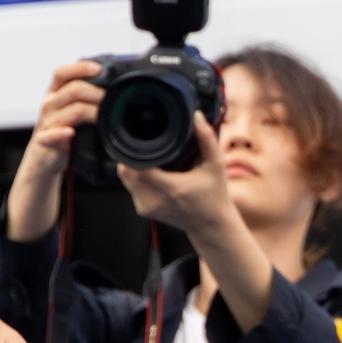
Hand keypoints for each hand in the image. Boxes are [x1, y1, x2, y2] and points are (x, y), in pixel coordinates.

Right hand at [4, 61, 104, 241]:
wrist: (44, 160)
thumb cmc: (61, 132)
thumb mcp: (71, 110)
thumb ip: (85, 97)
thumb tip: (114, 86)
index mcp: (54, 93)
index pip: (62, 72)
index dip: (80, 67)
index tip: (99, 69)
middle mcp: (49, 105)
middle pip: (71, 89)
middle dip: (96, 92)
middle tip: (112, 99)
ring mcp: (46, 123)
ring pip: (68, 109)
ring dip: (90, 111)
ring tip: (104, 115)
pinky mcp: (45, 141)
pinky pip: (51, 135)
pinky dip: (61, 132)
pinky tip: (71, 133)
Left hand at [115, 115, 240, 239]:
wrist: (211, 226)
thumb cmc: (215, 196)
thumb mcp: (216, 165)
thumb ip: (207, 138)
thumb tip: (197, 116)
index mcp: (172, 188)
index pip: (138, 168)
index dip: (133, 151)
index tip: (139, 137)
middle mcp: (156, 200)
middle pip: (126, 172)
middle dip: (130, 155)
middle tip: (141, 143)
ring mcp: (147, 207)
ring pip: (125, 179)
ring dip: (131, 166)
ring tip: (145, 155)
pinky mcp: (144, 211)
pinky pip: (130, 188)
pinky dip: (134, 177)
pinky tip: (147, 171)